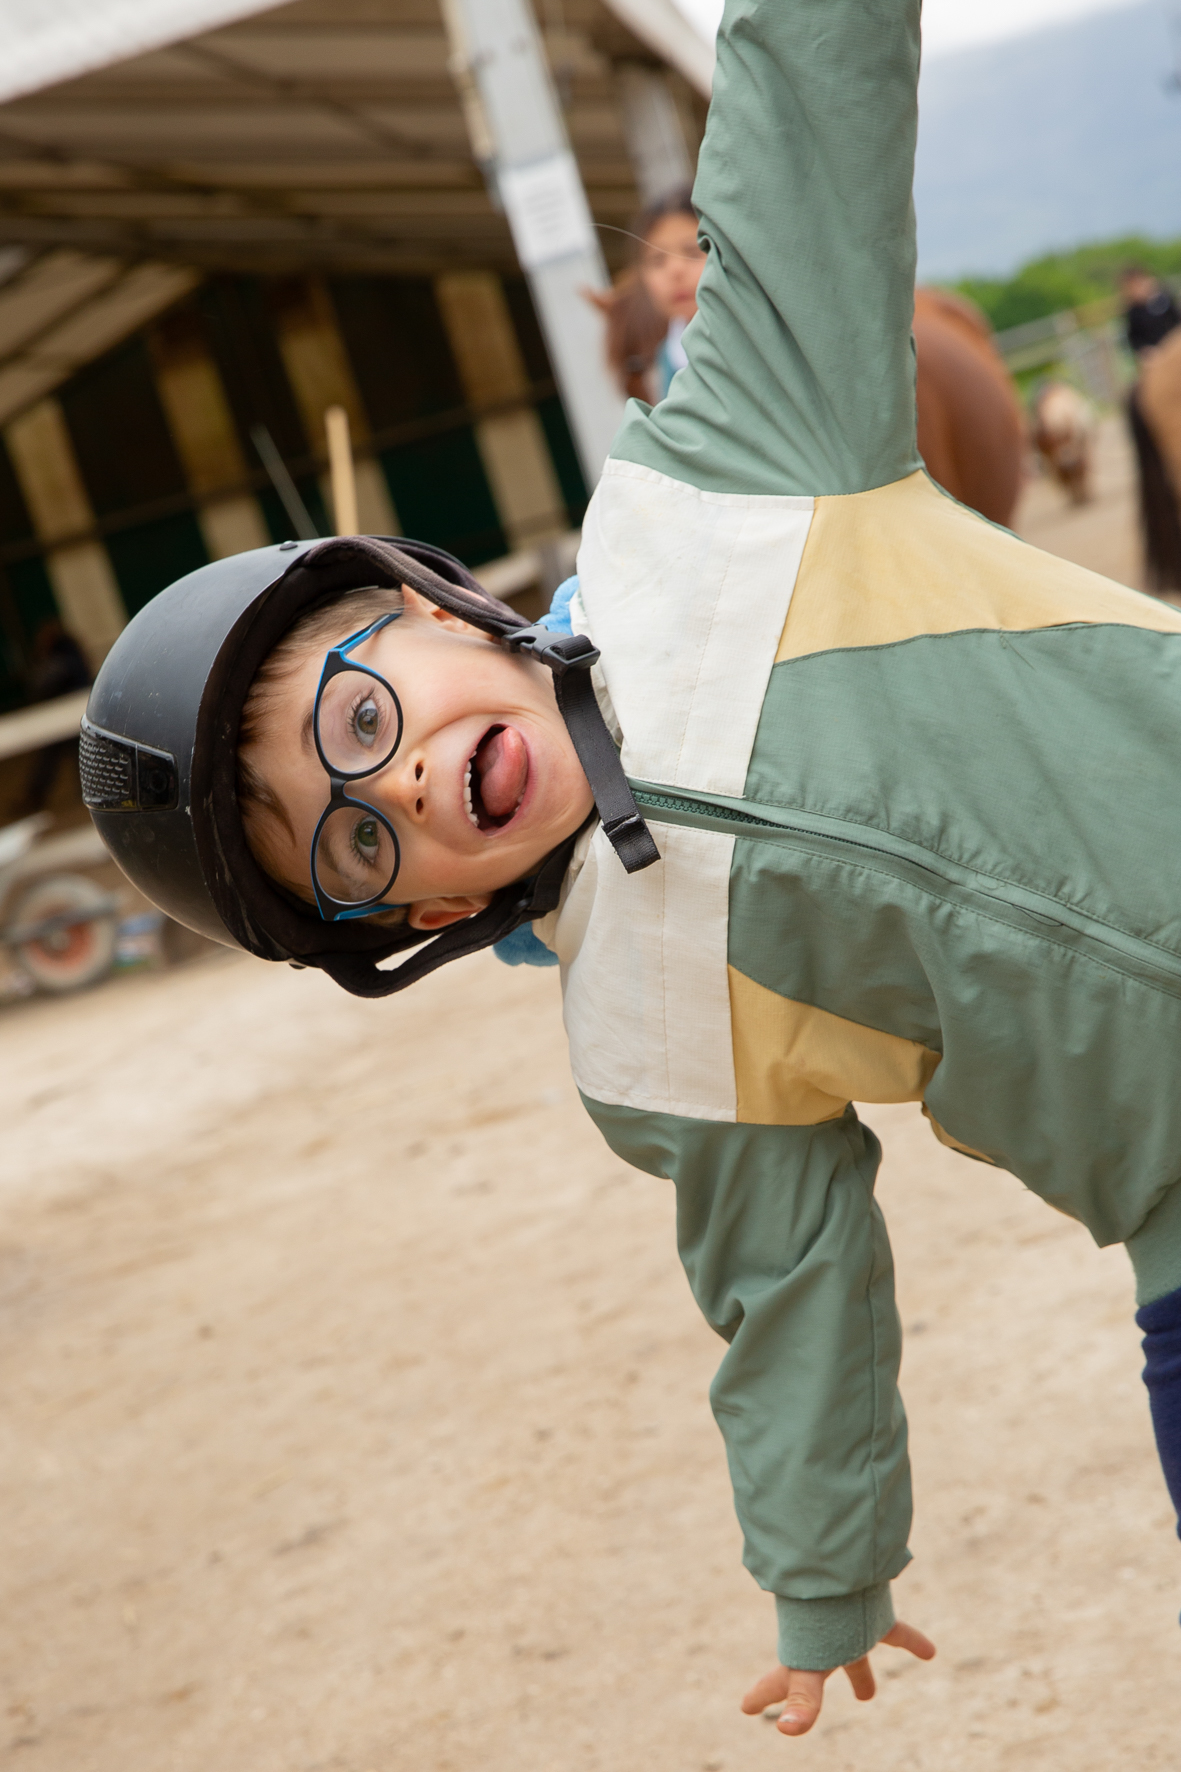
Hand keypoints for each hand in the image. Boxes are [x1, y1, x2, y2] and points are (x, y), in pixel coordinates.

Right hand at [741, 1620, 935, 1736]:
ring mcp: (849, 1627)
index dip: (762, 1695)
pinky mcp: (876, 1614)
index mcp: (805, 1655)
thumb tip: (786, 1730)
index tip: (744, 1707)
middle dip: (812, 1692)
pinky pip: (897, 1632)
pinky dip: (913, 1643)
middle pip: (818, 1671)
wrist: (837, 1562)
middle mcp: (826, 1642)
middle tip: (801, 1713)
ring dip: (860, 1673)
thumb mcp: (806, 1662)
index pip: (781, 1682)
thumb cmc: (817, 1615)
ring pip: (854, 1652)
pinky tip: (929, 1652)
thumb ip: (800, 1698)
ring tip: (866, 1696)